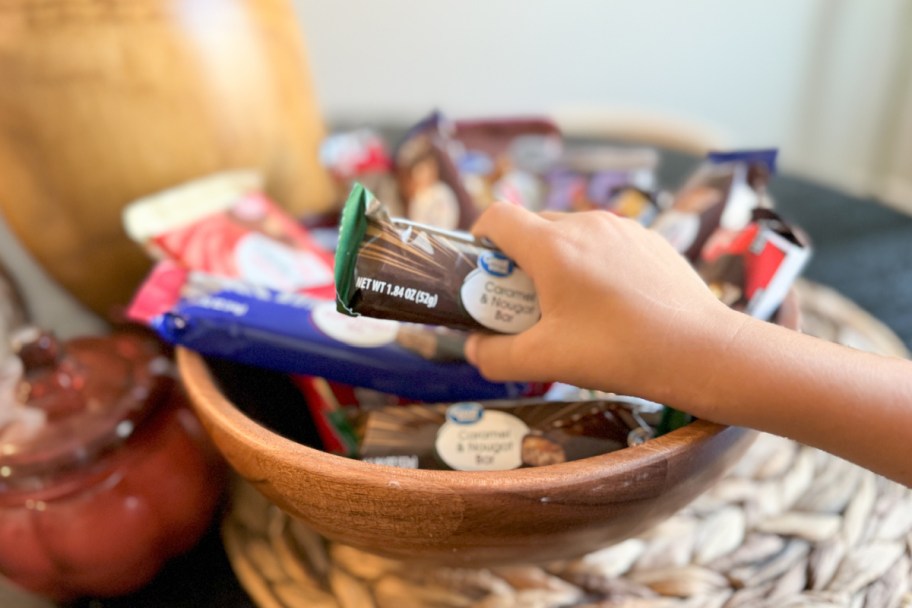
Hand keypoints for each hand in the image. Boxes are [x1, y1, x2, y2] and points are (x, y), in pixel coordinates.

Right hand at [465, 202, 743, 399]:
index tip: (483, 273)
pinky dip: (594, 265)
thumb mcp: (546, 361)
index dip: (480, 239)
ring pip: (571, 234)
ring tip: (572, 308)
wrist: (702, 351)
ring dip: (558, 262)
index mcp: (552, 246)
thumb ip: (496, 356)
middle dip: (519, 261)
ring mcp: (622, 228)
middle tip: (525, 305)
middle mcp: (585, 224)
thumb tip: (474, 349)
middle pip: (533, 227)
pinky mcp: (650, 239)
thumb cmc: (620, 352)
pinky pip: (606, 242)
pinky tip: (613, 304)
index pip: (497, 217)